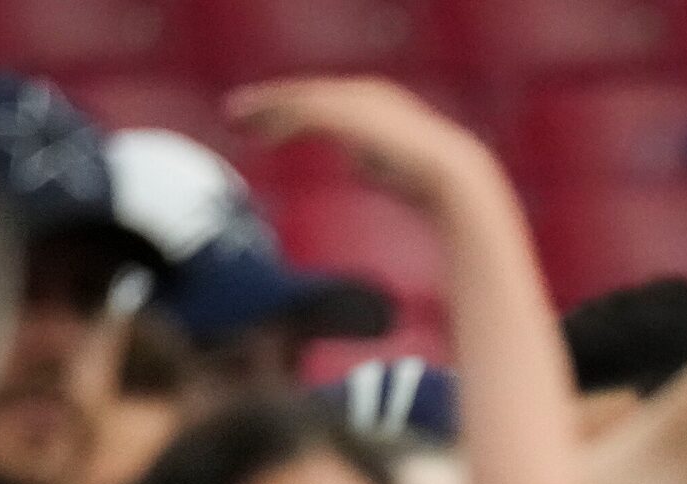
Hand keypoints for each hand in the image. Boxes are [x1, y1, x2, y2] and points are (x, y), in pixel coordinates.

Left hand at [227, 79, 493, 213]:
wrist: (452, 180)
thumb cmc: (432, 186)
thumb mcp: (394, 170)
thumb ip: (370, 160)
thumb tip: (352, 161)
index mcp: (377, 104)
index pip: (324, 103)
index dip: (290, 113)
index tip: (263, 128)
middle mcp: (364, 94)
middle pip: (305, 95)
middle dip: (269, 104)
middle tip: (234, 115)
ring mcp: (356, 100)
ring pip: (299, 99)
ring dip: (264, 108)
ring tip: (233, 119)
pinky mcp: (349, 112)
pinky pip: (304, 112)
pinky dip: (278, 118)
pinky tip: (260, 132)